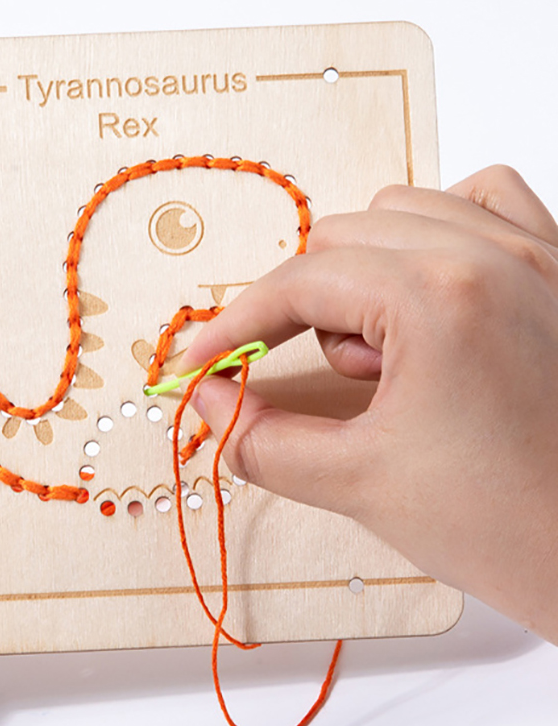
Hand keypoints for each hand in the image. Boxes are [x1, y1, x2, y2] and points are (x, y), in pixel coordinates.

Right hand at [182, 165, 557, 642]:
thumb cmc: (510, 527)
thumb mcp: (360, 485)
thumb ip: (259, 440)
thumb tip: (207, 400)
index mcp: (437, 297)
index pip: (298, 284)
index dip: (234, 325)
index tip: (201, 361)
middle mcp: (491, 253)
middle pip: (340, 238)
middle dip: (304, 307)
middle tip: (323, 378)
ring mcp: (537, 253)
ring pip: (403, 210)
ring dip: (365, 270)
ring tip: (388, 347)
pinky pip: (484, 199)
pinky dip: (438, 229)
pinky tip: (432, 288)